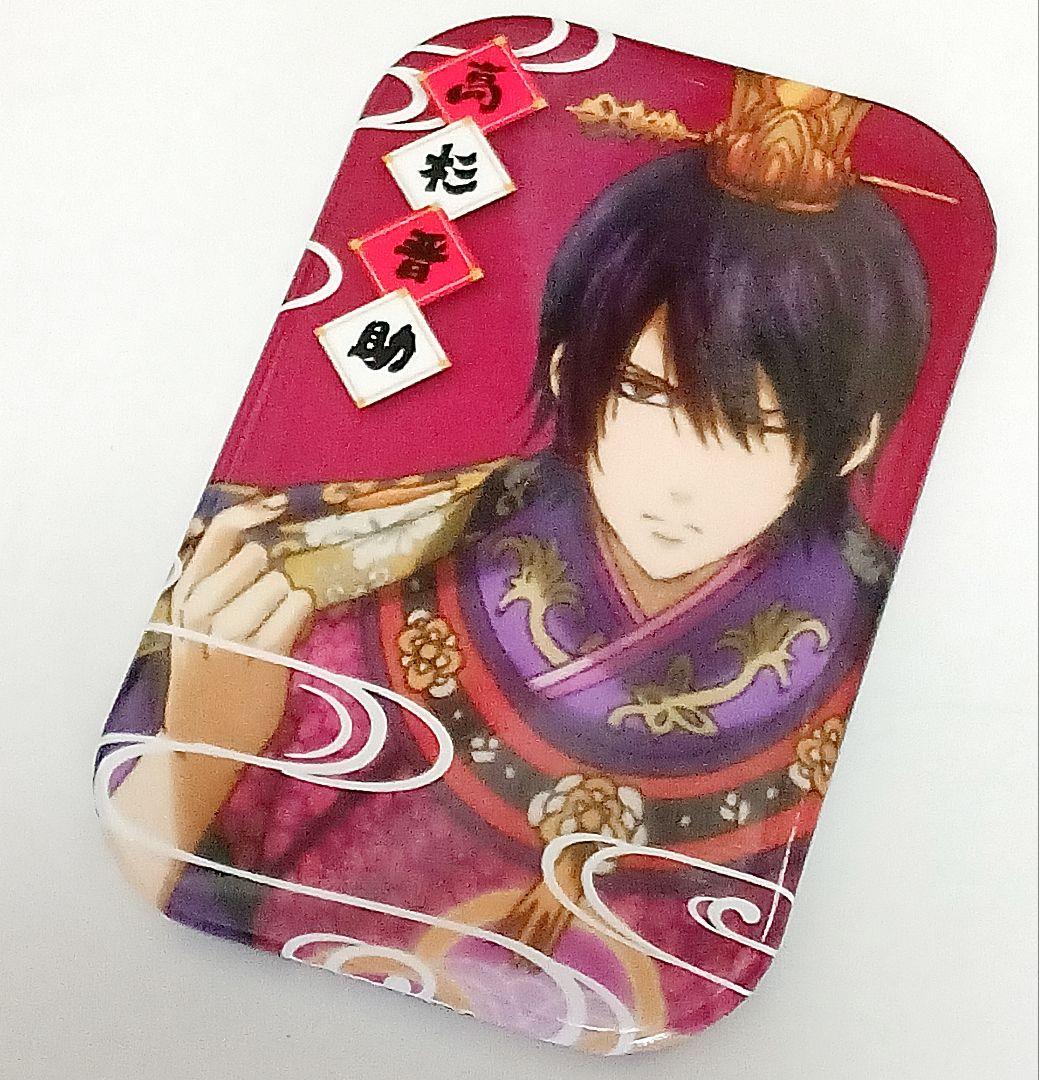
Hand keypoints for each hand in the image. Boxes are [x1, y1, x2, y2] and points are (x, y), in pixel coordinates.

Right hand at [164, 495, 313, 754]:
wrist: (200, 745)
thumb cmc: (207, 681)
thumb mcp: (195, 629)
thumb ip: (216, 587)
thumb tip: (257, 538)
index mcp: (184, 599)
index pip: (216, 537)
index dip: (248, 516)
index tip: (271, 507)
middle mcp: (201, 612)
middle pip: (254, 558)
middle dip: (268, 577)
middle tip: (263, 608)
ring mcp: (229, 634)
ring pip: (277, 583)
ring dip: (286, 601)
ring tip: (273, 627)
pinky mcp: (260, 656)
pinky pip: (295, 609)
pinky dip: (300, 615)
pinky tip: (291, 629)